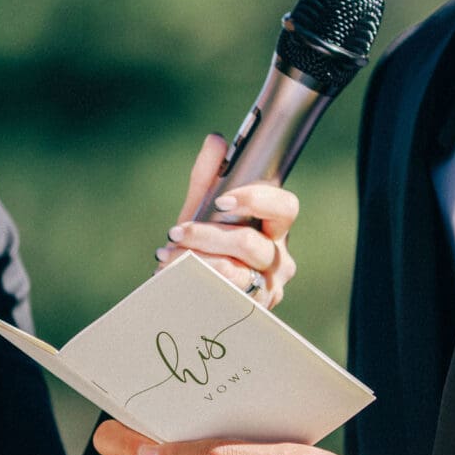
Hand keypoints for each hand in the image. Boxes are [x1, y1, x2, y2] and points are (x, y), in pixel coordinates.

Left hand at [155, 133, 298, 307]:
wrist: (189, 288)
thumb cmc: (204, 245)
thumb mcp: (202, 210)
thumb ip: (208, 177)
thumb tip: (217, 141)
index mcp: (275, 228)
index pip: (285, 208)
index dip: (257, 200)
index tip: (222, 201)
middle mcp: (279, 259)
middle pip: (253, 244)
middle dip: (210, 236)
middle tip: (177, 232)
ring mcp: (268, 289)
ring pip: (237, 274)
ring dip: (198, 262)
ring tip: (170, 256)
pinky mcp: (250, 313)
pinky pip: (225, 298)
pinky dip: (196, 283)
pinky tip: (175, 275)